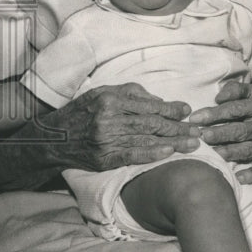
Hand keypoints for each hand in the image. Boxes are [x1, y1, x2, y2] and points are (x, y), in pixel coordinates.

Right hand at [48, 83, 199, 170]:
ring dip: (173, 142)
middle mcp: (109, 118)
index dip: (170, 108)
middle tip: (198, 131)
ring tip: (193, 144)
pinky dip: (151, 155)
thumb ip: (130, 92)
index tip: (187, 111)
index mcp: (110, 99)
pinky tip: (168, 153)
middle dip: (178, 127)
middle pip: (151, 123)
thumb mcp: (102, 93)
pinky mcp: (103, 158)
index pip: (148, 105)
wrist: (52, 138)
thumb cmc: (82, 112)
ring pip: (146, 140)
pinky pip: (131, 155)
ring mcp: (106, 139)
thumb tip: (159, 100)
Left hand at [188, 81, 251, 184]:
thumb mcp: (250, 90)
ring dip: (230, 153)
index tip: (194, 118)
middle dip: (220, 134)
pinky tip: (239, 178)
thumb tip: (218, 98)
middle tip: (202, 136)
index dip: (214, 114)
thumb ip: (233, 90)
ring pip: (249, 149)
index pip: (234, 109)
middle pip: (241, 130)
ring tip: (213, 154)